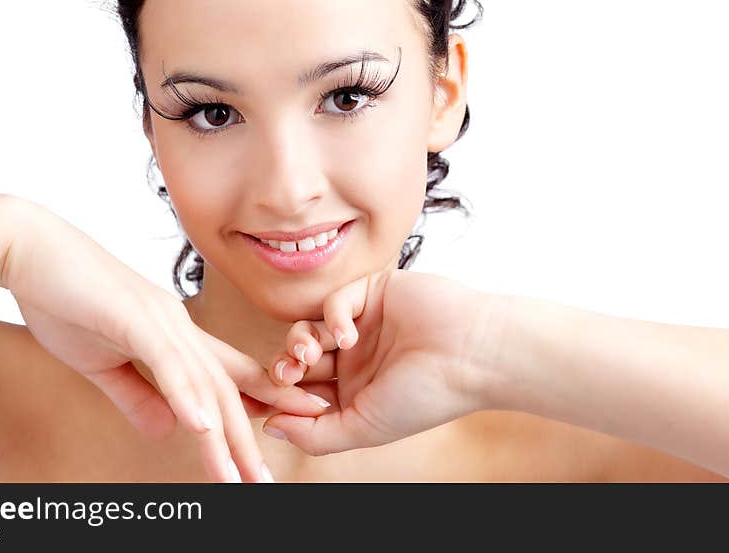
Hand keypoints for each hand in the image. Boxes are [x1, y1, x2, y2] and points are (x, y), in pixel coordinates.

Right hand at [0, 197, 326, 481]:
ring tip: (238, 474)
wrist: (29, 250)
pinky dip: (188, 397)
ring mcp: (161, 320)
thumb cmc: (64, 302)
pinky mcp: (136, 318)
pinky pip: (168, 363)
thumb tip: (167, 431)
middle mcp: (179, 327)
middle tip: (262, 481)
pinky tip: (204, 428)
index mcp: (174, 336)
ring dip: (222, 433)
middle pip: (225, 388)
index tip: (271, 444)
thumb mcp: (102, 362)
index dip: (255, 406)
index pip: (225, 375)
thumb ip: (136, 395)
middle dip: (245, 438)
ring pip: (203, 382)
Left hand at [262, 269, 507, 454]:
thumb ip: (316, 435)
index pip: (301, 393)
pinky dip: (331, 318)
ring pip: (307, 329)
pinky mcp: (371, 293)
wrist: (472, 355)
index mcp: (353, 392)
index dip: (276, 396)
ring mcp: (361, 325)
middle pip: (297, 360)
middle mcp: (353, 360)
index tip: (256, 402)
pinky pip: (332, 301)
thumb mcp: (365, 428)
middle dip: (282, 367)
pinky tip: (348, 336)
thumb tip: (271, 428)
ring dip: (299, 342)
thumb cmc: (426, 396)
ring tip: (311, 355)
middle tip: (284, 374)